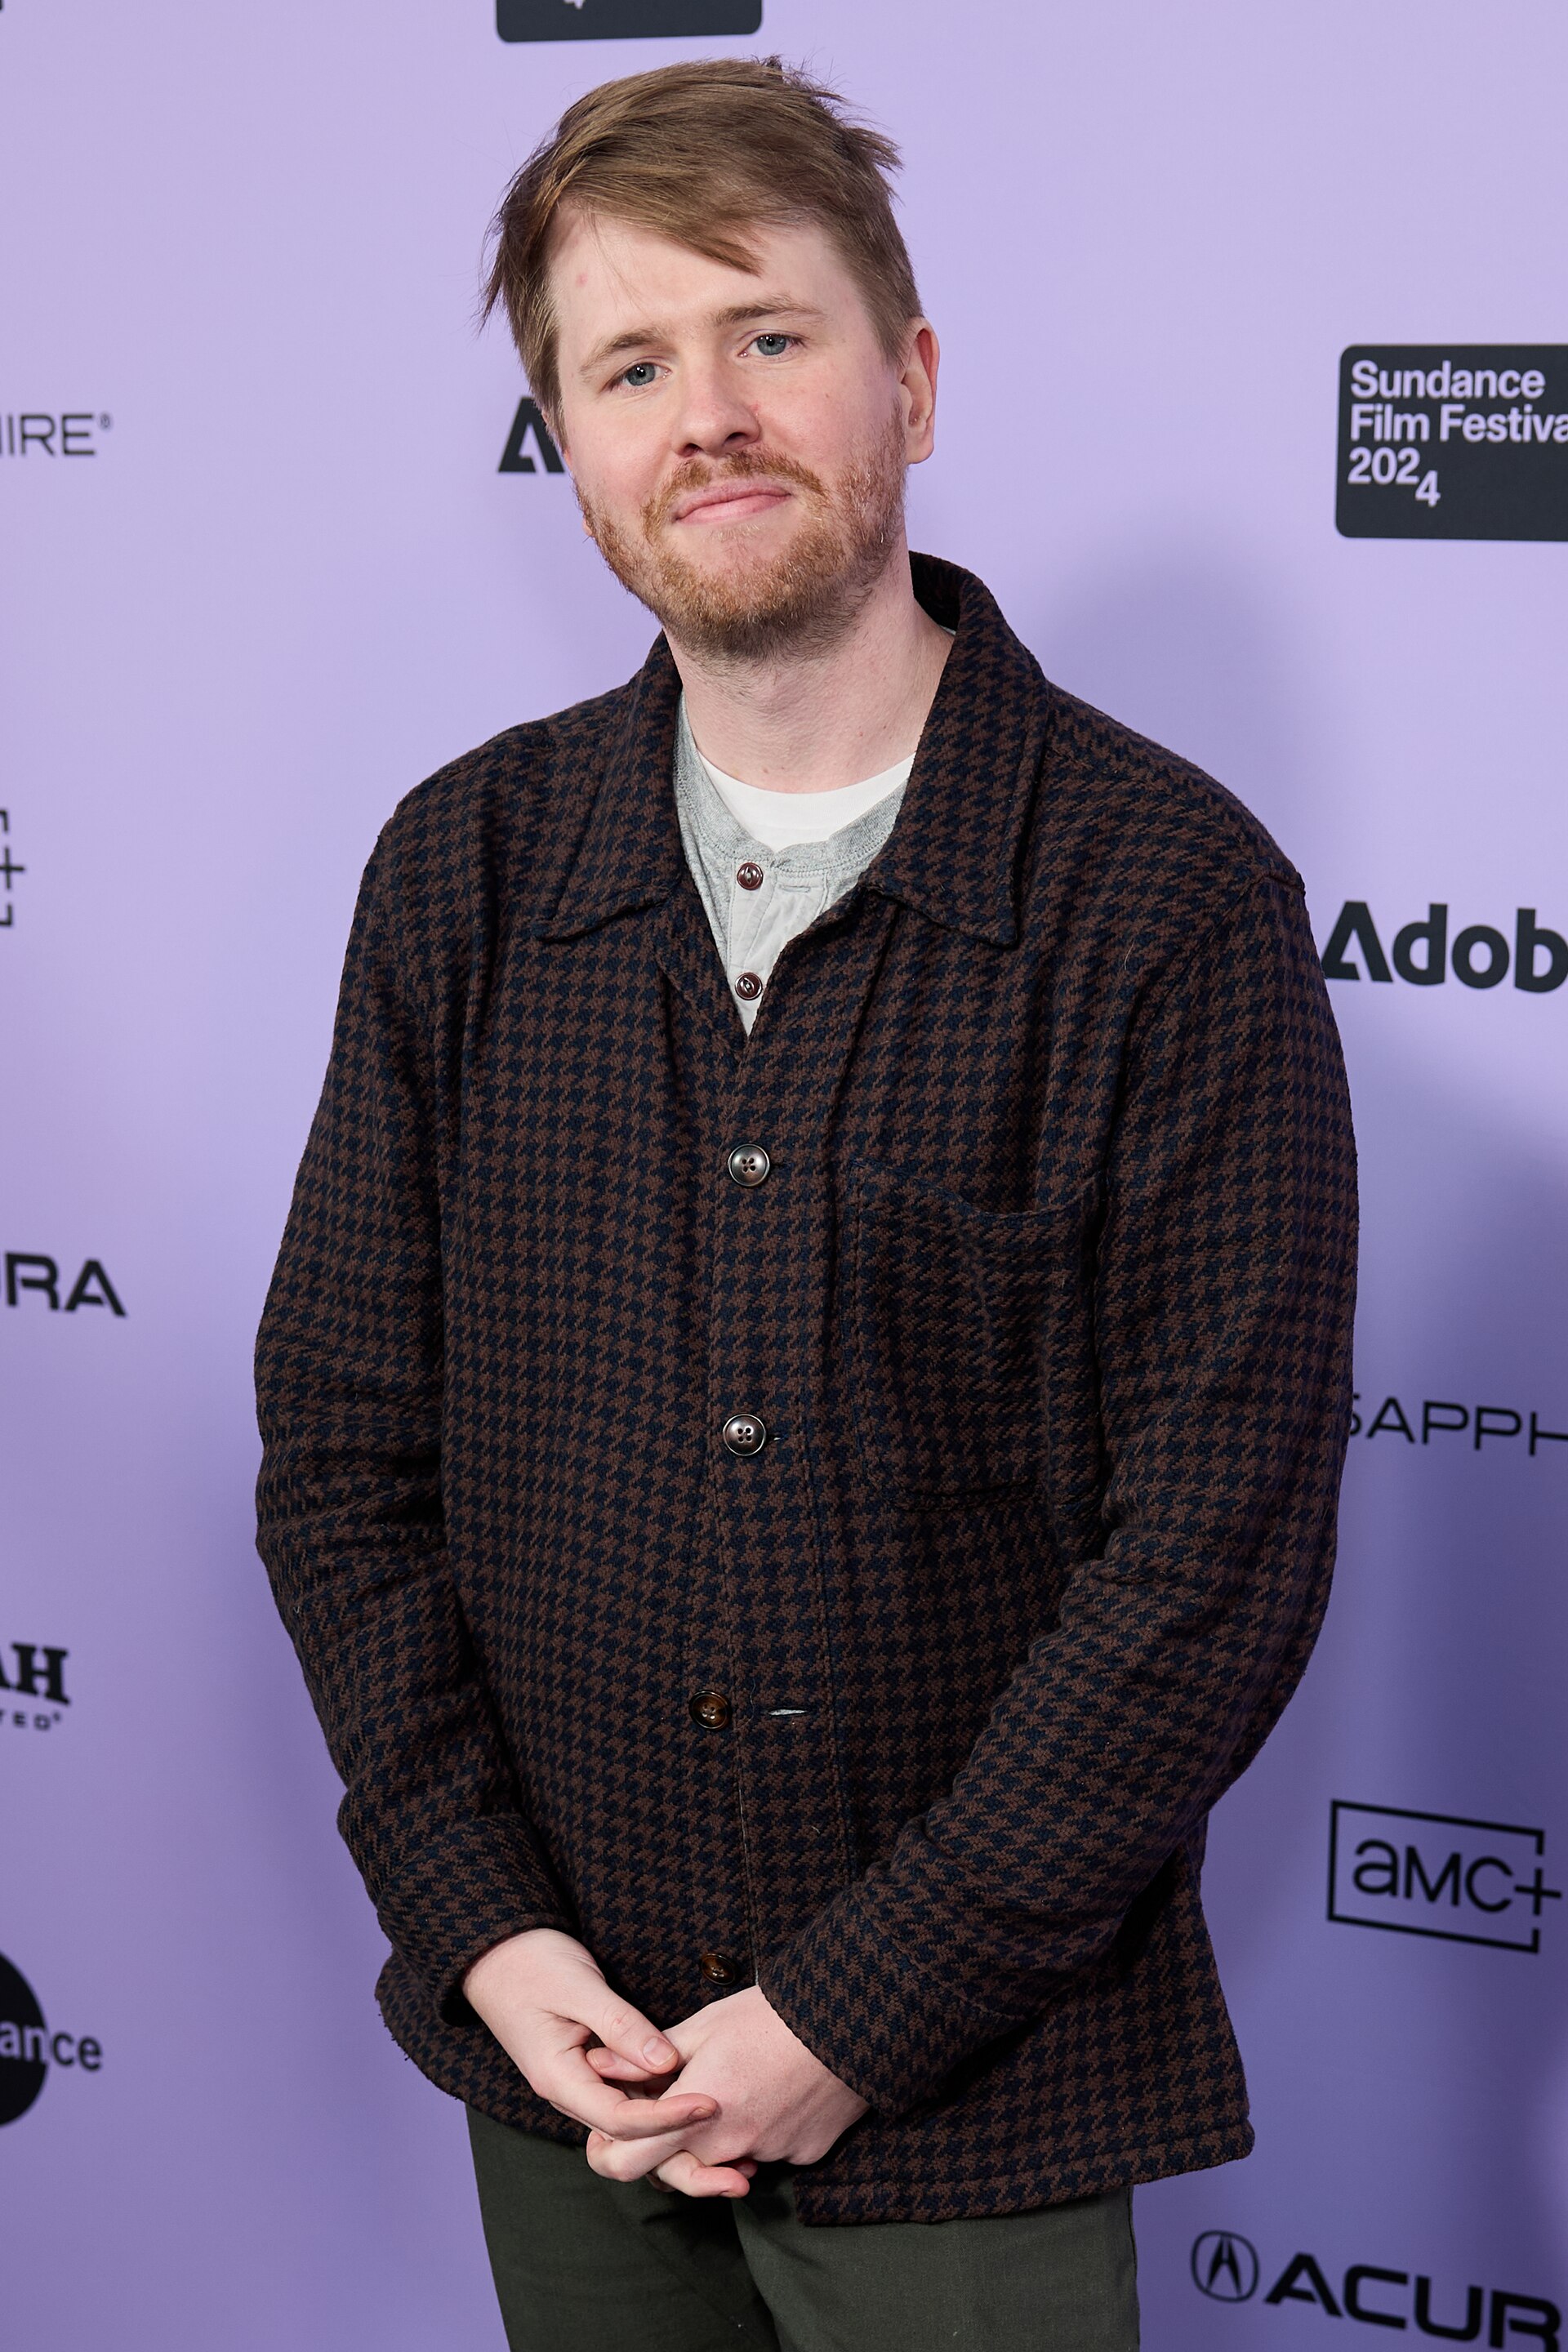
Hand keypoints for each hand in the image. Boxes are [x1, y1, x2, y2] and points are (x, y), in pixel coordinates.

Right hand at [462, 1929, 722, 2153]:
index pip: (622, 2121)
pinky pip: (630, 2092)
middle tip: (729, 2131)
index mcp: (559, 2081)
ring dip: (674, 2123)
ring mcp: (582, 2082)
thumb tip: (667, 2063)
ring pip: (632, 2115)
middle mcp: (571, 2092)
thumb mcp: (578, 1988)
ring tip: (725, 2122)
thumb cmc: (531, 1964)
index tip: (711, 2104)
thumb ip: (621, 2026)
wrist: (496, 1953)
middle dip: (676, 2137)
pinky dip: (662, 2095)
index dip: (668, 2119)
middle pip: (629, 2132)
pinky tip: (697, 2092)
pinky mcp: (594, 2068)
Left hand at [583, 1985, 868, 2198]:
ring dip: (716, 2137)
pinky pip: (768, 2154)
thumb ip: (644, 2058)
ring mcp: (771, 2155)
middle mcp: (730, 2146)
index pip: (628, 2162)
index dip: (608, 2150)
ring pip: (724, 2162)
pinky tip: (773, 2090)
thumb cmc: (770, 2014)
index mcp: (695, 2113)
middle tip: (672, 2101)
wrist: (852, 2018)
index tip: (611, 2129)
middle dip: (667, 2142)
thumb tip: (594, 2065)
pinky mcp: (803, 2155)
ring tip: (731, 2083)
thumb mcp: (701, 2026)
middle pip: (677, 2167)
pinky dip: (761, 2132)